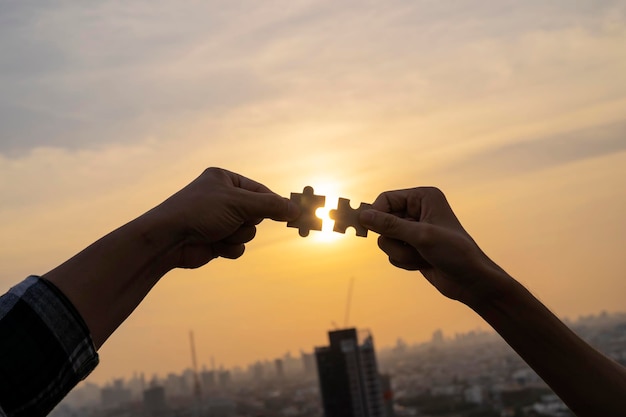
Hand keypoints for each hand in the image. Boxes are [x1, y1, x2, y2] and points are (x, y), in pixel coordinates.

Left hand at [153, 167, 297, 268]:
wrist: (168, 239)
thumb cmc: (198, 212)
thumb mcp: (239, 203)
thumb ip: (270, 206)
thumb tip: (296, 209)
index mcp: (225, 180)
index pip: (260, 190)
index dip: (275, 203)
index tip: (296, 212)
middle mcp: (222, 198)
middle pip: (257, 213)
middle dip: (249, 220)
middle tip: (241, 220)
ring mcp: (219, 220)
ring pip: (249, 231)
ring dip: (237, 234)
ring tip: (218, 231)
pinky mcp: (216, 240)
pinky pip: (238, 246)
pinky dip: (230, 247)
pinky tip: (213, 244)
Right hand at [359, 187, 507, 305]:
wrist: (471, 281)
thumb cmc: (454, 253)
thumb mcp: (421, 237)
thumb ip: (390, 225)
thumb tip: (364, 216)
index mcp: (423, 197)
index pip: (386, 199)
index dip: (376, 213)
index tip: (364, 227)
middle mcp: (418, 211)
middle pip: (382, 220)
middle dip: (394, 239)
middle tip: (411, 246)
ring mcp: (414, 230)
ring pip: (385, 240)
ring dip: (401, 253)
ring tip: (422, 257)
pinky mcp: (411, 247)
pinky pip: (392, 253)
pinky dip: (404, 261)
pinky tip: (423, 263)